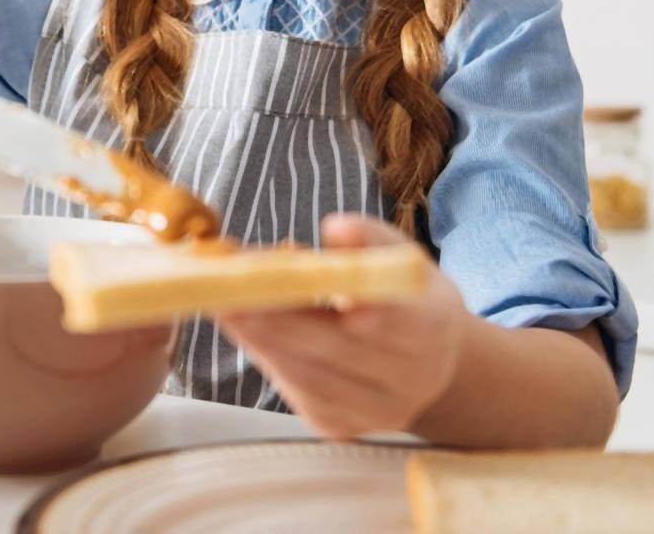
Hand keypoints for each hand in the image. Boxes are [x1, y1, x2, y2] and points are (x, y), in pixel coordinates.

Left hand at [217, 213, 469, 439]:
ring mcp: (374, 410)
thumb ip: (370, 238)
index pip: (389, 318)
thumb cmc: (407, 300)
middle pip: (333, 347)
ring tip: (221, 301)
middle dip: (275, 315)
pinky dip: (265, 354)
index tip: (295, 278)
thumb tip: (337, 228)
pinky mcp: (340, 425)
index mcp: (432, 329)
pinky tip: (241, 326)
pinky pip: (294, 388)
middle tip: (226, 286)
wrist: (427, 367)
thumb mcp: (402, 258)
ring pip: (306, 372)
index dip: (336, 301)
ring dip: (258, 335)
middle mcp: (410, 380)